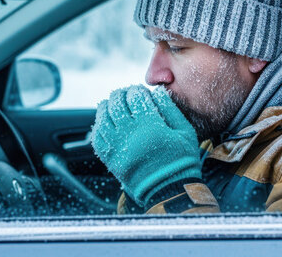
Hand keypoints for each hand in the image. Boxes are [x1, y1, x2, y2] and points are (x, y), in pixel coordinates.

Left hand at [90, 85, 200, 206]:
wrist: (169, 191)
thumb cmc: (181, 161)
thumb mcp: (184, 131)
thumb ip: (170, 108)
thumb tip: (157, 91)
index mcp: (150, 126)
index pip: (135, 97)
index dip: (136, 91)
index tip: (139, 92)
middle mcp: (130, 135)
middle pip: (116, 104)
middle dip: (120, 95)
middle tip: (125, 94)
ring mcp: (117, 148)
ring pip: (102, 119)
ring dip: (107, 107)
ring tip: (113, 104)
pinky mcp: (111, 160)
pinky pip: (97, 138)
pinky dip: (99, 126)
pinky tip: (106, 122)